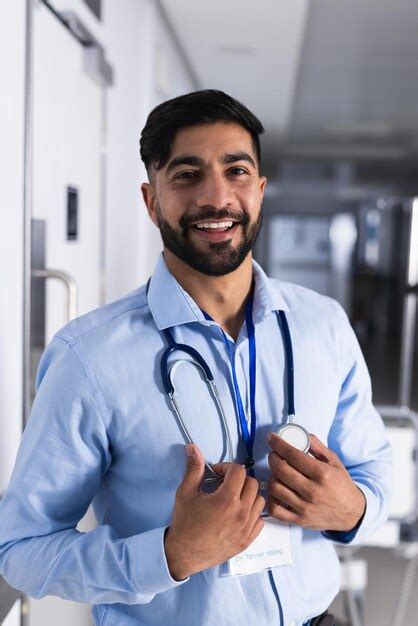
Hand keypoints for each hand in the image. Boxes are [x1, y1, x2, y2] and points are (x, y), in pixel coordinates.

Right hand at [164, 444, 264, 579]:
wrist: (184, 554)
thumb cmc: (184, 522)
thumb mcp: (186, 492)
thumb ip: (193, 468)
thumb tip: (192, 447)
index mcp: (226, 499)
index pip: (239, 471)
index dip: (227, 467)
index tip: (217, 473)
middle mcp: (241, 513)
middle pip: (253, 483)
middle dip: (239, 479)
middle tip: (224, 484)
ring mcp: (247, 528)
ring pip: (259, 500)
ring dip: (248, 494)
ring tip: (233, 498)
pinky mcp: (248, 540)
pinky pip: (261, 520)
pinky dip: (253, 513)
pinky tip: (238, 513)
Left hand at [267, 432, 365, 531]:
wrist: (352, 513)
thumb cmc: (341, 485)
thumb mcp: (334, 462)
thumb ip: (317, 446)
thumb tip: (301, 435)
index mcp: (322, 474)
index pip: (292, 455)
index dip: (278, 444)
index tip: (272, 438)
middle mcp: (313, 491)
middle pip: (280, 470)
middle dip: (272, 457)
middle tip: (274, 454)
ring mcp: (305, 507)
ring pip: (275, 488)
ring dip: (272, 476)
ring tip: (277, 473)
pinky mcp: (300, 520)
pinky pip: (275, 510)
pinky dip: (271, 499)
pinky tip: (277, 492)